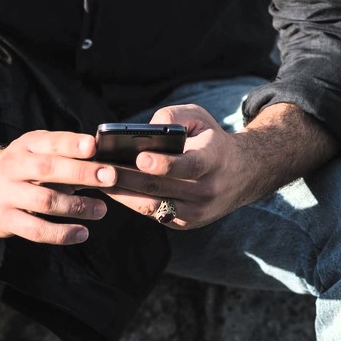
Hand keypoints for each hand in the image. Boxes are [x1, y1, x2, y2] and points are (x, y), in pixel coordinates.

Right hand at [0, 130, 115, 244]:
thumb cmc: (22, 169)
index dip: (71, 143)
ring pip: (45, 201)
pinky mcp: (5, 219)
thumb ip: (64, 156)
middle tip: (110, 177)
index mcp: (25, 145)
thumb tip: (102, 164)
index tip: (93, 146)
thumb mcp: (36, 152)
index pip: (50, 141)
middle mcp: (13, 167)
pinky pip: (36, 229)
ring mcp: (7, 194)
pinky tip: (83, 233)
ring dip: (77, 206)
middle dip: (81, 172)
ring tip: (101, 209)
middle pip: (47, 169)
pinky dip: (62, 233)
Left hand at [105, 104, 266, 230]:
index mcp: (214, 160)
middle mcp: (207, 190)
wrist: (242, 175)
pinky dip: (131, 202)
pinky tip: (111, 189)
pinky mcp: (185, 223)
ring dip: (123, 194)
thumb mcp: (200, 118)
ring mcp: (196, 212)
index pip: (189, 165)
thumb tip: (143, 129)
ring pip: (153, 205)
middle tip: (100, 169)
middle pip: (162, 188)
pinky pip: (153, 213)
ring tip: (98, 179)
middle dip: (128, 179)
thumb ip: (173, 116)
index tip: (140, 158)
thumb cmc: (211, 140)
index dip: (164, 164)